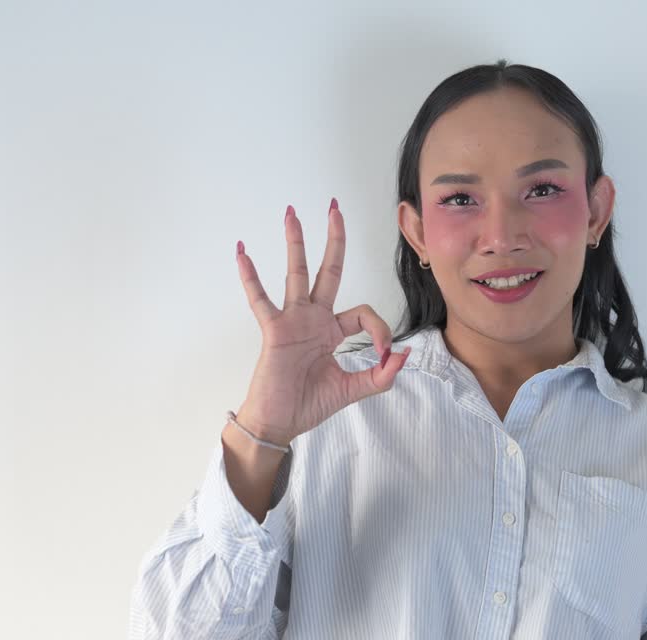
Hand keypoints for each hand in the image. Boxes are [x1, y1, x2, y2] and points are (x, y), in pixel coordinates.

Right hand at [232, 199, 410, 445]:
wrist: (280, 422)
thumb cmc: (309, 405)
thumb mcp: (354, 390)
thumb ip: (381, 375)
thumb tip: (403, 353)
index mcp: (333, 331)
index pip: (364, 313)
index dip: (381, 330)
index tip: (385, 354)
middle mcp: (314, 319)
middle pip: (327, 270)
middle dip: (333, 240)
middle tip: (334, 210)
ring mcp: (293, 321)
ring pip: (296, 273)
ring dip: (295, 242)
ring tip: (292, 214)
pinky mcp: (274, 330)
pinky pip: (260, 300)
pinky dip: (250, 277)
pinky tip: (242, 253)